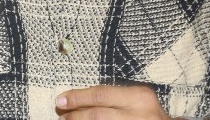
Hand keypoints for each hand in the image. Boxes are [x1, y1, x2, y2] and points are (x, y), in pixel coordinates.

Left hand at [55, 84, 172, 117]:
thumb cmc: (149, 115)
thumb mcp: (136, 101)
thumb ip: (114, 98)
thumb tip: (79, 100)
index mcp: (139, 96)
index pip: (100, 95)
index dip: (77, 97)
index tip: (61, 100)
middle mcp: (140, 114)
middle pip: (98, 114)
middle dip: (76, 114)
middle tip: (62, 116)